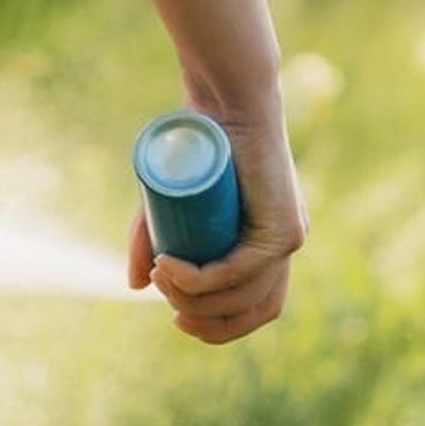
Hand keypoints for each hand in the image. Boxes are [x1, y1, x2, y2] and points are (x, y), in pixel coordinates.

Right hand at [127, 102, 303, 343]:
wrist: (226, 98)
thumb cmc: (199, 140)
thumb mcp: (169, 201)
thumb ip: (153, 240)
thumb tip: (136, 286)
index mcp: (267, 244)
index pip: (253, 308)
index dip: (217, 327)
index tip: (176, 317)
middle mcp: (284, 246)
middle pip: (252, 311)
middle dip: (205, 321)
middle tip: (162, 292)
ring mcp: (288, 239)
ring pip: (241, 295)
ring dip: (192, 297)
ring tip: (158, 272)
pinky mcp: (284, 229)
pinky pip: (239, 271)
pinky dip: (200, 279)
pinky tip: (170, 268)